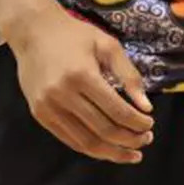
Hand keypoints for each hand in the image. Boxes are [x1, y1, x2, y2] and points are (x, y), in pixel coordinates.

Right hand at [0, 0, 153, 164]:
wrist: (33, 31)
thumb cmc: (75, 35)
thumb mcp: (107, 45)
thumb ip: (129, 76)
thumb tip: (146, 107)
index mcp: (83, 75)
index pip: (117, 110)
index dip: (137, 123)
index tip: (150, 124)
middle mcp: (63, 94)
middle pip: (103, 130)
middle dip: (129, 140)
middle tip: (146, 140)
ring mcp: (48, 107)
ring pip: (85, 142)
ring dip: (112, 152)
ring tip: (131, 153)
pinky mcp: (39, 114)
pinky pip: (68, 139)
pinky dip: (91, 148)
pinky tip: (107, 149)